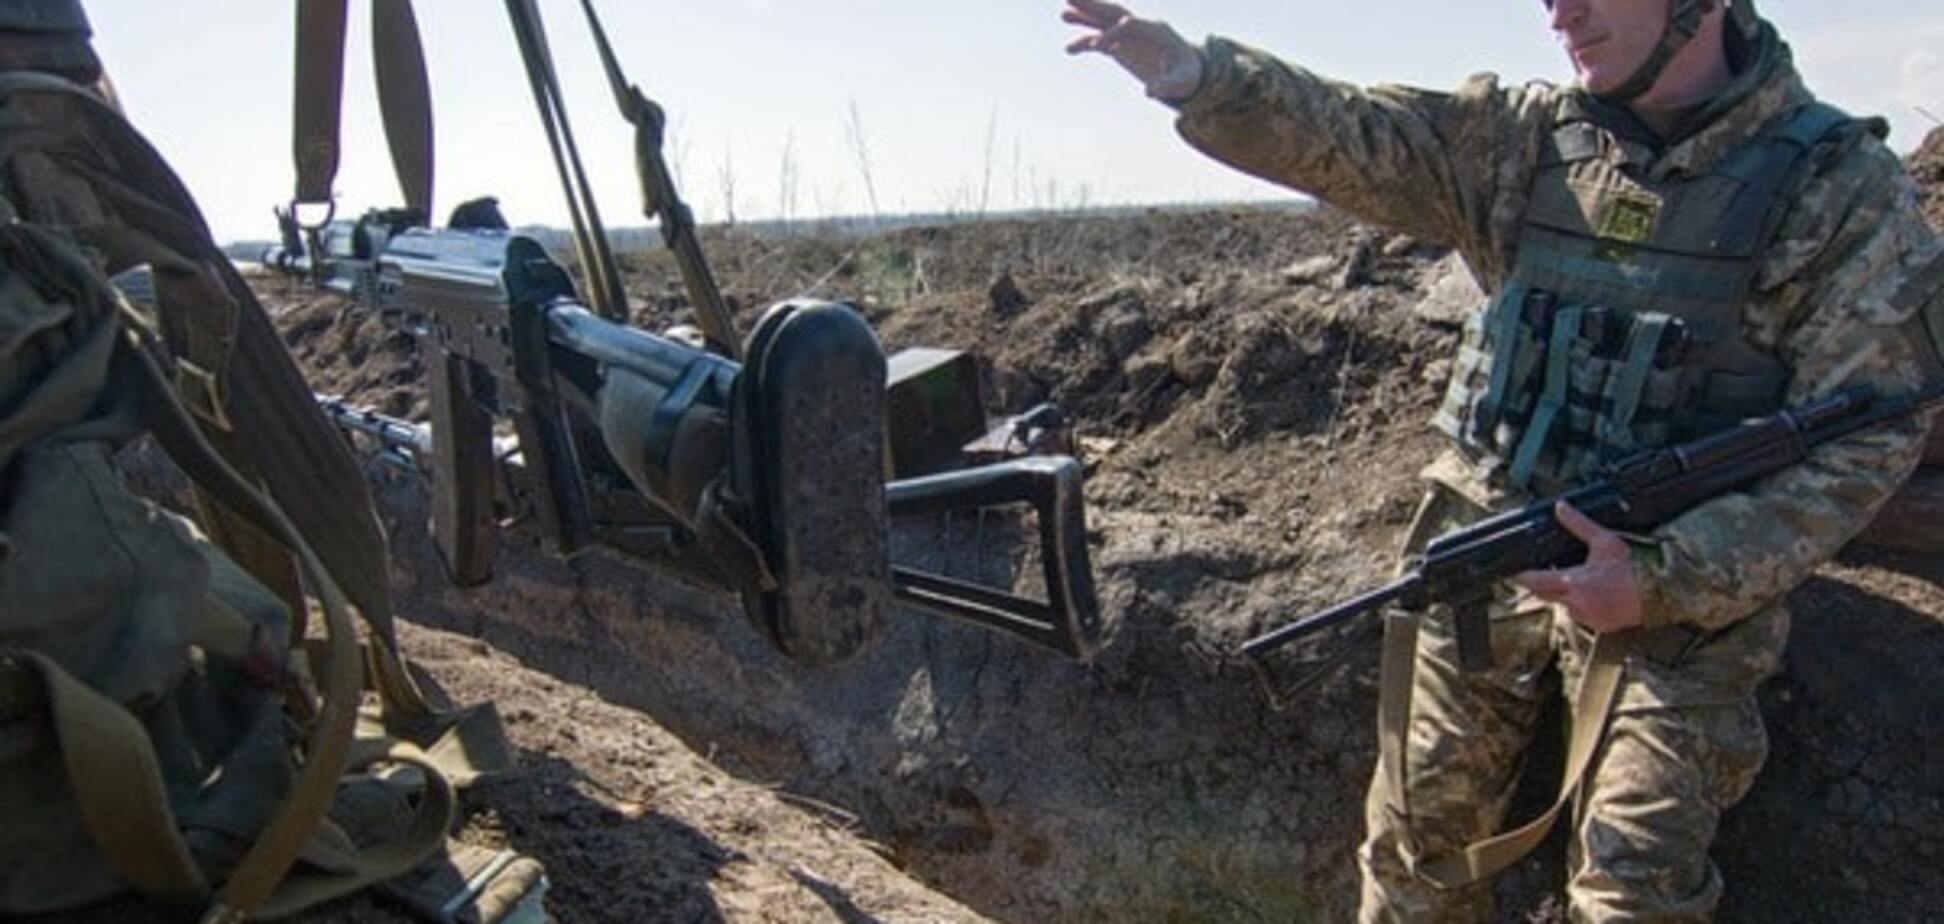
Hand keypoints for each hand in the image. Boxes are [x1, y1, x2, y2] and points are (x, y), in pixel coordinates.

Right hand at [1062, 0, 1204, 100]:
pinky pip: (1101, 42)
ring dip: (1085, 17)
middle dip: (1094, 6)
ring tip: (1063, 13)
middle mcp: (1140, 28)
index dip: (1114, 33)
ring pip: (1104, 22)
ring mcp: (1129, 36)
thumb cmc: (1187, 74)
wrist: (1186, 72)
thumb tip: (1149, 92)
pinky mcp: (1122, 46)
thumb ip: (1166, 84)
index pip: (1130, 24)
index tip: (1099, 46)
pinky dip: (1086, 43)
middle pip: (1114, 12)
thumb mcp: (1181, 81)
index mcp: (1156, 30)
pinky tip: (1069, 49)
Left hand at [1511, 501, 1644, 633]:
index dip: (1523, 576)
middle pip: (1544, 595)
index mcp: (1575, 582)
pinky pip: (1581, 616)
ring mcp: (1587, 617)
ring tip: (1575, 582)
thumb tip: (1561, 508)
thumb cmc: (1632, 568)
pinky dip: (1581, 605)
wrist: (1658, 593)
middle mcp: (1576, 603)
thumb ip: (1579, 525)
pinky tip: (1593, 594)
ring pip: (1563, 606)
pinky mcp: (1599, 626)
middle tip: (1538, 575)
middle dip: (1539, 585)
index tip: (1514, 572)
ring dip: (1563, 595)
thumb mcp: (1605, 541)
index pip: (1537, 581)